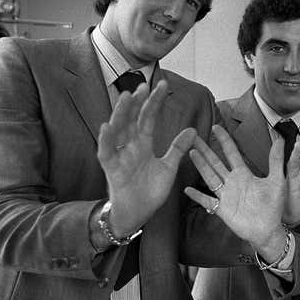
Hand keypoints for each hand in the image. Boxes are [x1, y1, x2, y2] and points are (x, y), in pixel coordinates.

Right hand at [97, 80, 196, 236]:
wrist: (138, 214)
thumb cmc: (150, 191)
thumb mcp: (168, 167)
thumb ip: (177, 148)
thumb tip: (192, 130)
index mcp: (144, 144)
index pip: (149, 118)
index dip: (155, 102)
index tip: (163, 85)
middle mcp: (130, 146)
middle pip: (132, 119)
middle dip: (137, 102)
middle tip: (143, 85)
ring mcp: (120, 156)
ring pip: (118, 130)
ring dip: (121, 114)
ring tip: (125, 97)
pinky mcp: (111, 169)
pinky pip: (106, 152)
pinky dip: (106, 140)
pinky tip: (107, 126)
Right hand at [185, 125, 286, 260]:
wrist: (269, 229)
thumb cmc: (273, 206)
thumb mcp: (277, 180)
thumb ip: (276, 160)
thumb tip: (280, 139)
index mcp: (243, 174)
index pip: (231, 152)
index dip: (224, 140)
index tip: (215, 127)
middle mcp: (231, 182)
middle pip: (215, 162)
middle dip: (205, 149)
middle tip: (193, 137)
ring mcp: (225, 195)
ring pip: (210, 177)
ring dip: (201, 166)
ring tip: (191, 153)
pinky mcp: (222, 209)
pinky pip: (207, 201)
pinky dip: (198, 196)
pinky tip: (187, 190)